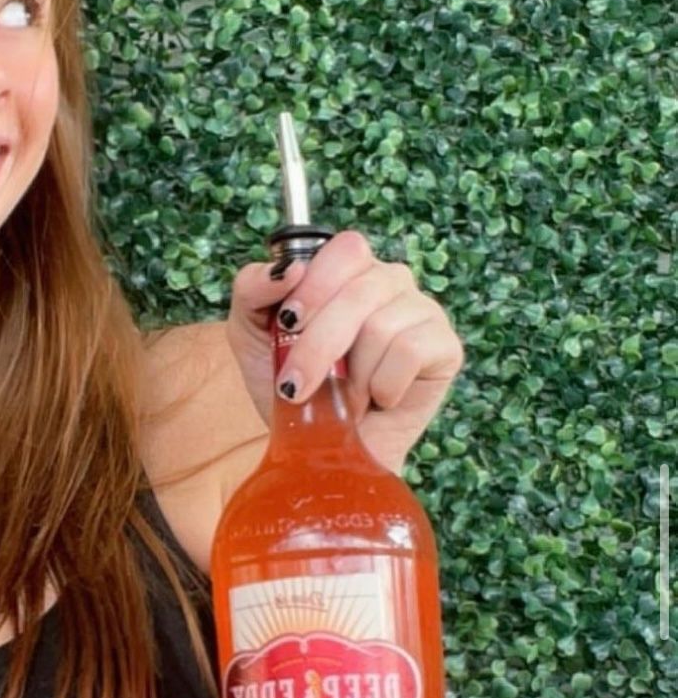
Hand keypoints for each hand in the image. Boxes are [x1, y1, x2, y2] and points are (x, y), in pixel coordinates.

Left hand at [225, 230, 465, 470]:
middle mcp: (391, 282)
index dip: (316, 285)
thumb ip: (252, 287)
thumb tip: (286, 270)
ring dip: (350, 377)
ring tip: (343, 396)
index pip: (346, 249)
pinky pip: (410, 352)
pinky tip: (377, 398)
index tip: (288, 324)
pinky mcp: (446, 348)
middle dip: (317, 347)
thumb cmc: (290, 386)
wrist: (318, 448)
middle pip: (359, 292)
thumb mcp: (251, 332)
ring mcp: (423, 312)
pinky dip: (381, 385)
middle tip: (294, 387)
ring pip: (381, 327)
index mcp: (349, 270)